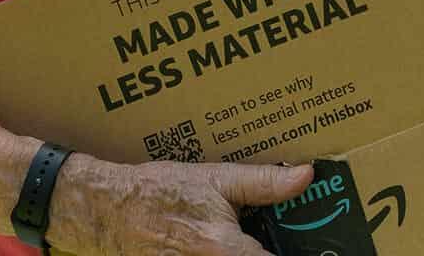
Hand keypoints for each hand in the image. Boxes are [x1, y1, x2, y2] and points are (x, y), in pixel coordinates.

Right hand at [47, 155, 311, 255]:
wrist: (105, 210)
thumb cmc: (159, 192)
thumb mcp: (215, 179)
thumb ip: (264, 183)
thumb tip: (306, 176)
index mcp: (224, 248)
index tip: (318, 253)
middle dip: (264, 249)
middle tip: (282, 241)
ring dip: (248, 251)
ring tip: (251, 239)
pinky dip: (227, 255)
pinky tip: (227, 246)